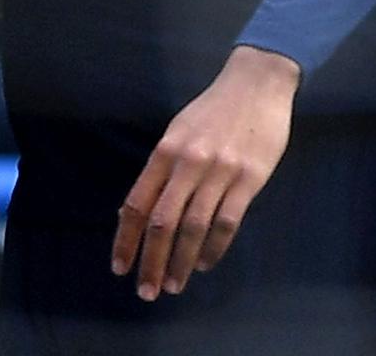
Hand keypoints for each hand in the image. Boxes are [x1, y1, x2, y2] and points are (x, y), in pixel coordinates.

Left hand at [113, 46, 297, 300]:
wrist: (256, 84)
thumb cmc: (213, 110)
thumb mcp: (178, 131)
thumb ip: (161, 170)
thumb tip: (137, 211)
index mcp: (165, 151)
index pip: (138, 203)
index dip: (126, 239)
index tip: (119, 267)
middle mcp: (187, 163)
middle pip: (162, 222)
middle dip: (151, 261)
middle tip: (146, 291)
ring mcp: (219, 172)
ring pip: (193, 227)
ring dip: (180, 262)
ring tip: (173, 285)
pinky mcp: (248, 179)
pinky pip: (227, 223)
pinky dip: (213, 249)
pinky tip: (204, 264)